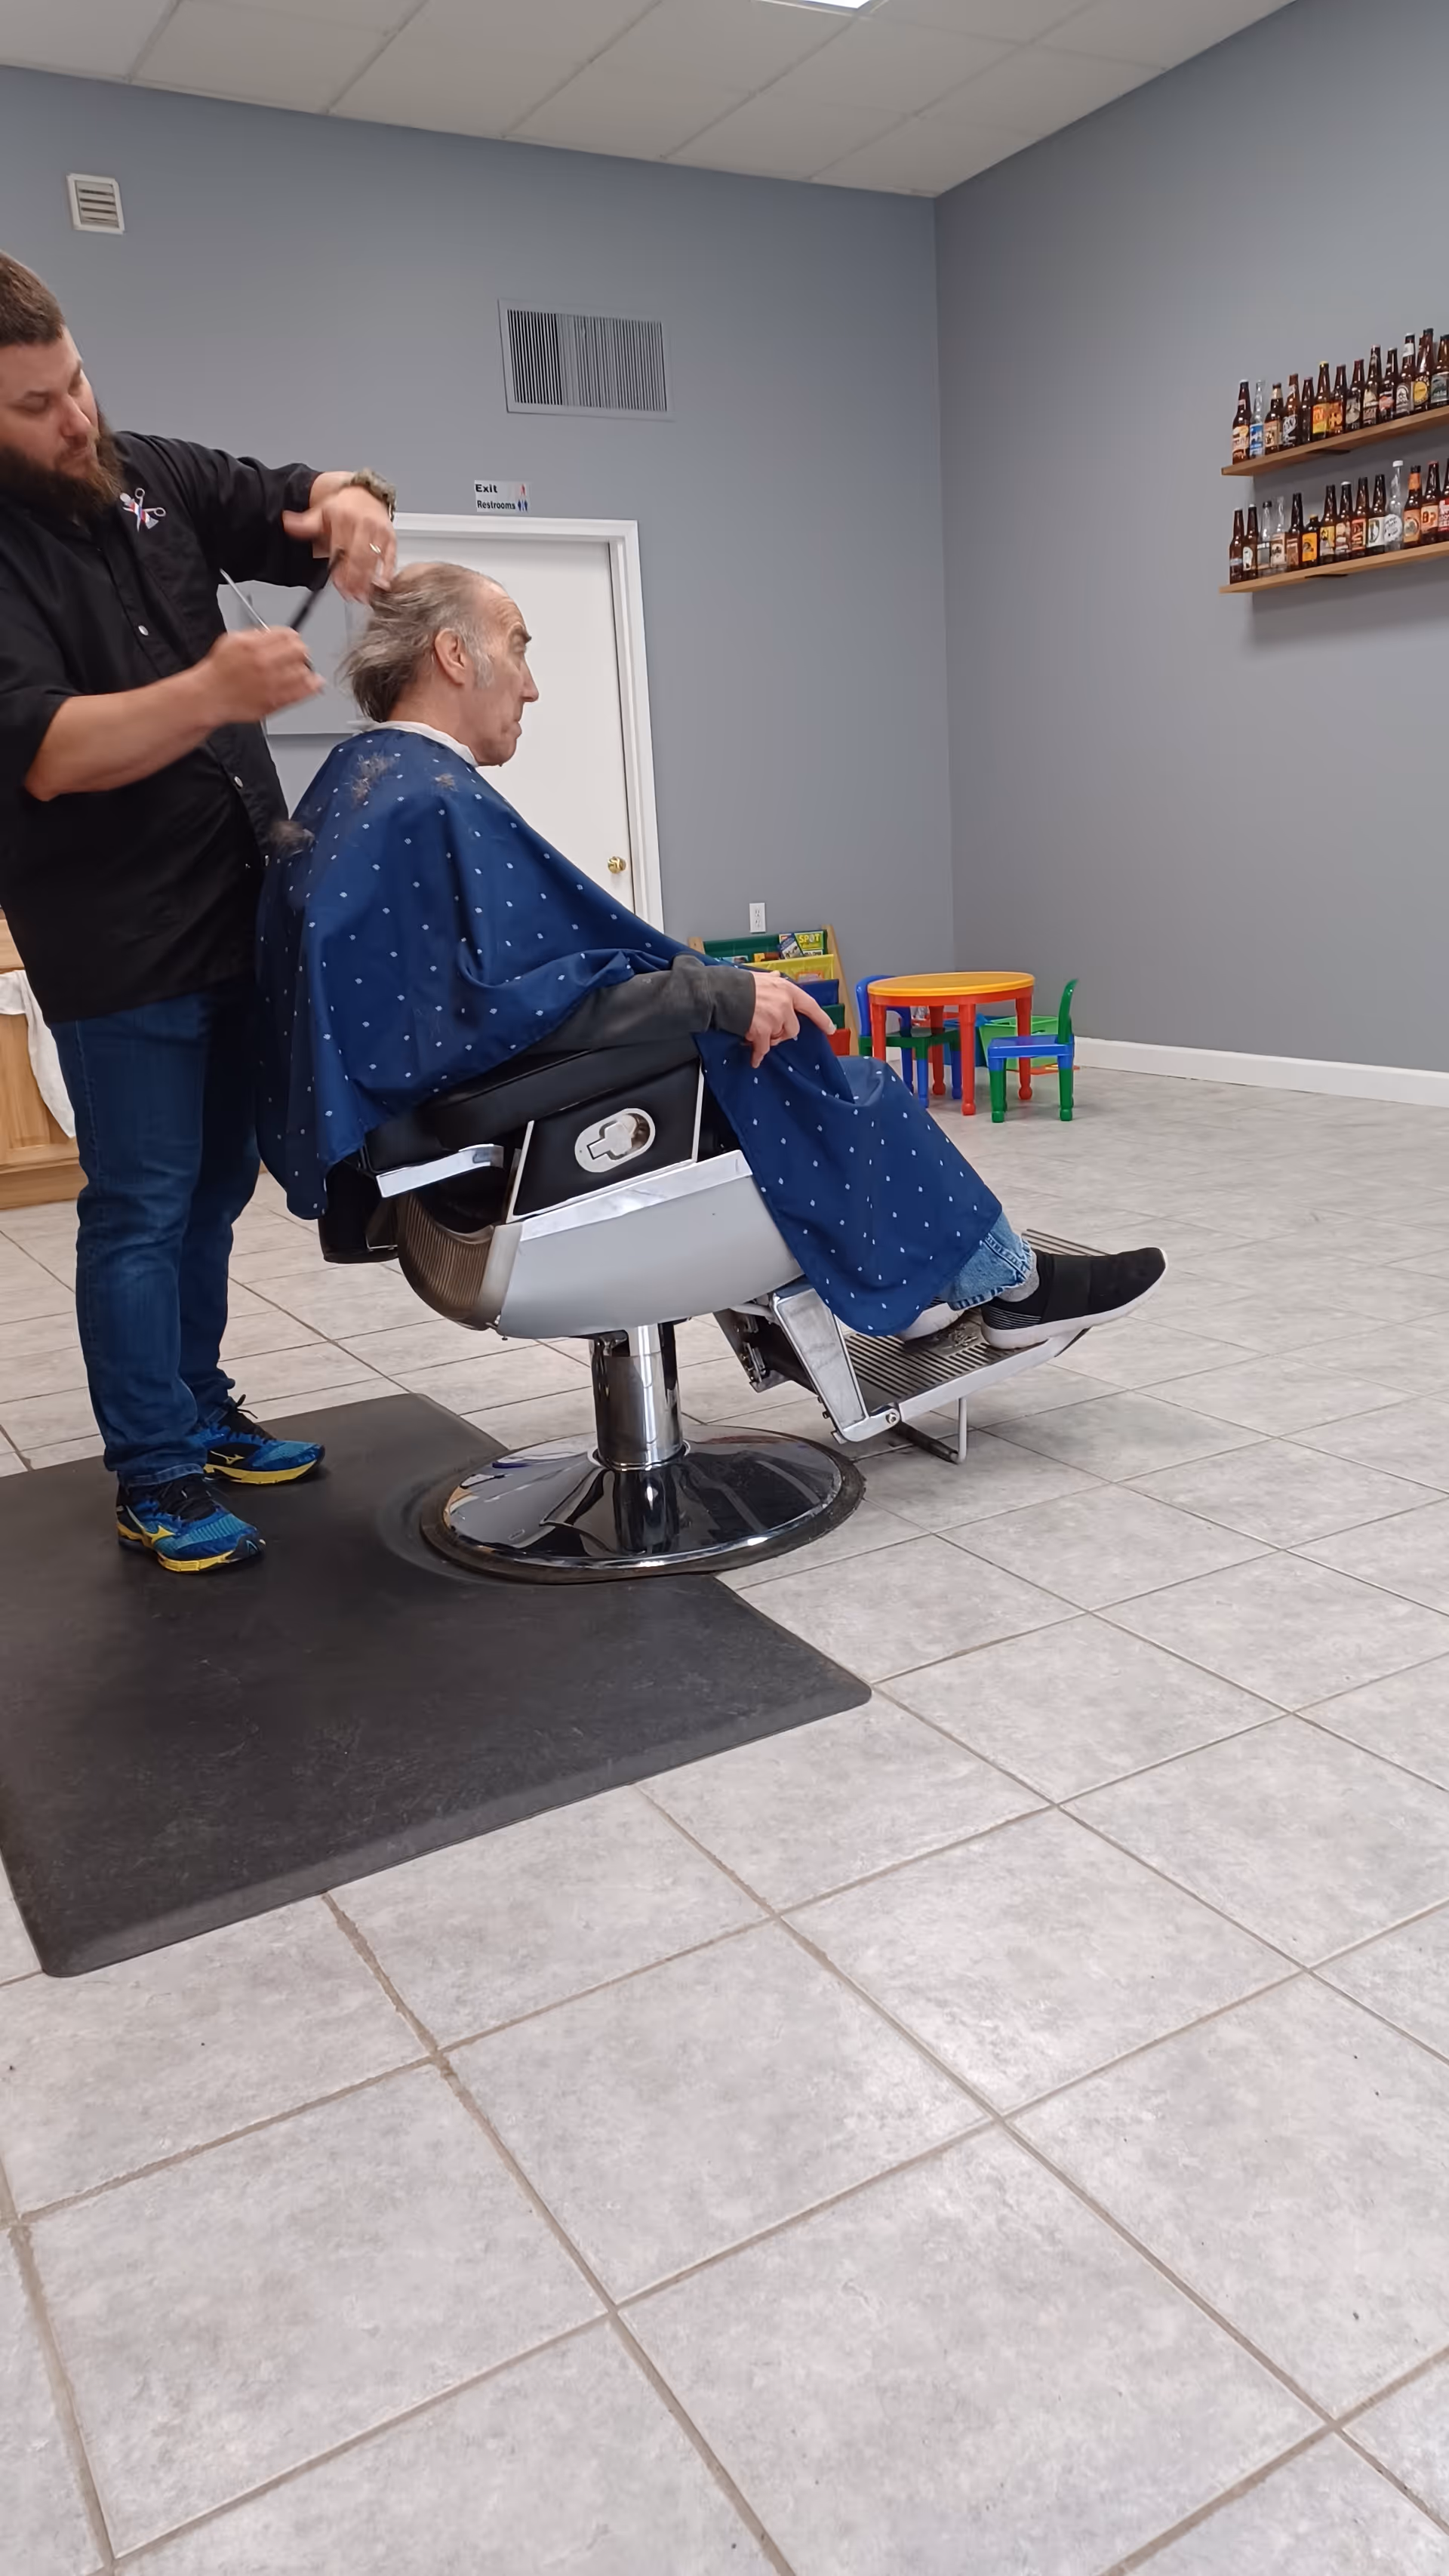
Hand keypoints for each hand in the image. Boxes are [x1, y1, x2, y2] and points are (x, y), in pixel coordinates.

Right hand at [198, 627, 323, 724]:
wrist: (209, 696)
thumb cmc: (219, 672)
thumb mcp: (232, 640)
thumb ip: (256, 635)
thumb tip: (274, 633)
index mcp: (253, 645)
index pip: (287, 634)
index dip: (292, 636)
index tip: (293, 639)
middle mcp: (264, 663)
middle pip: (299, 651)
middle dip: (300, 651)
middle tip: (298, 655)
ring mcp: (271, 684)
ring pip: (304, 671)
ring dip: (305, 669)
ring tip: (301, 670)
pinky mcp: (275, 701)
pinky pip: (302, 693)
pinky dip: (312, 686)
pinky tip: (315, 683)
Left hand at [283, 486, 395, 600]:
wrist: (366, 495)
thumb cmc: (343, 508)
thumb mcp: (321, 513)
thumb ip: (304, 524)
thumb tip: (288, 523)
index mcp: (343, 516)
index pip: (341, 548)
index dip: (340, 570)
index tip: (339, 585)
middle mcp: (364, 523)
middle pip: (359, 557)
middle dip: (356, 579)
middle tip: (352, 596)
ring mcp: (380, 531)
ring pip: (374, 560)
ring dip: (369, 581)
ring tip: (363, 596)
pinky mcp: (392, 538)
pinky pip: (391, 558)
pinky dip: (387, 574)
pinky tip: (381, 586)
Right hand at [745, 971, 836, 1067]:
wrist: (723, 992)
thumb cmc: (740, 985)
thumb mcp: (761, 978)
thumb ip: (772, 980)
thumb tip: (777, 976)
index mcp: (786, 989)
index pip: (810, 1005)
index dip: (821, 1018)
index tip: (830, 1029)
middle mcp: (785, 1003)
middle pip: (793, 1029)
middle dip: (781, 1033)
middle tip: (768, 1031)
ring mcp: (775, 1018)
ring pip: (777, 1038)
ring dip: (767, 1039)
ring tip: (754, 1032)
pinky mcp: (763, 1031)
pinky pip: (764, 1048)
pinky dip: (758, 1054)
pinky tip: (755, 1059)